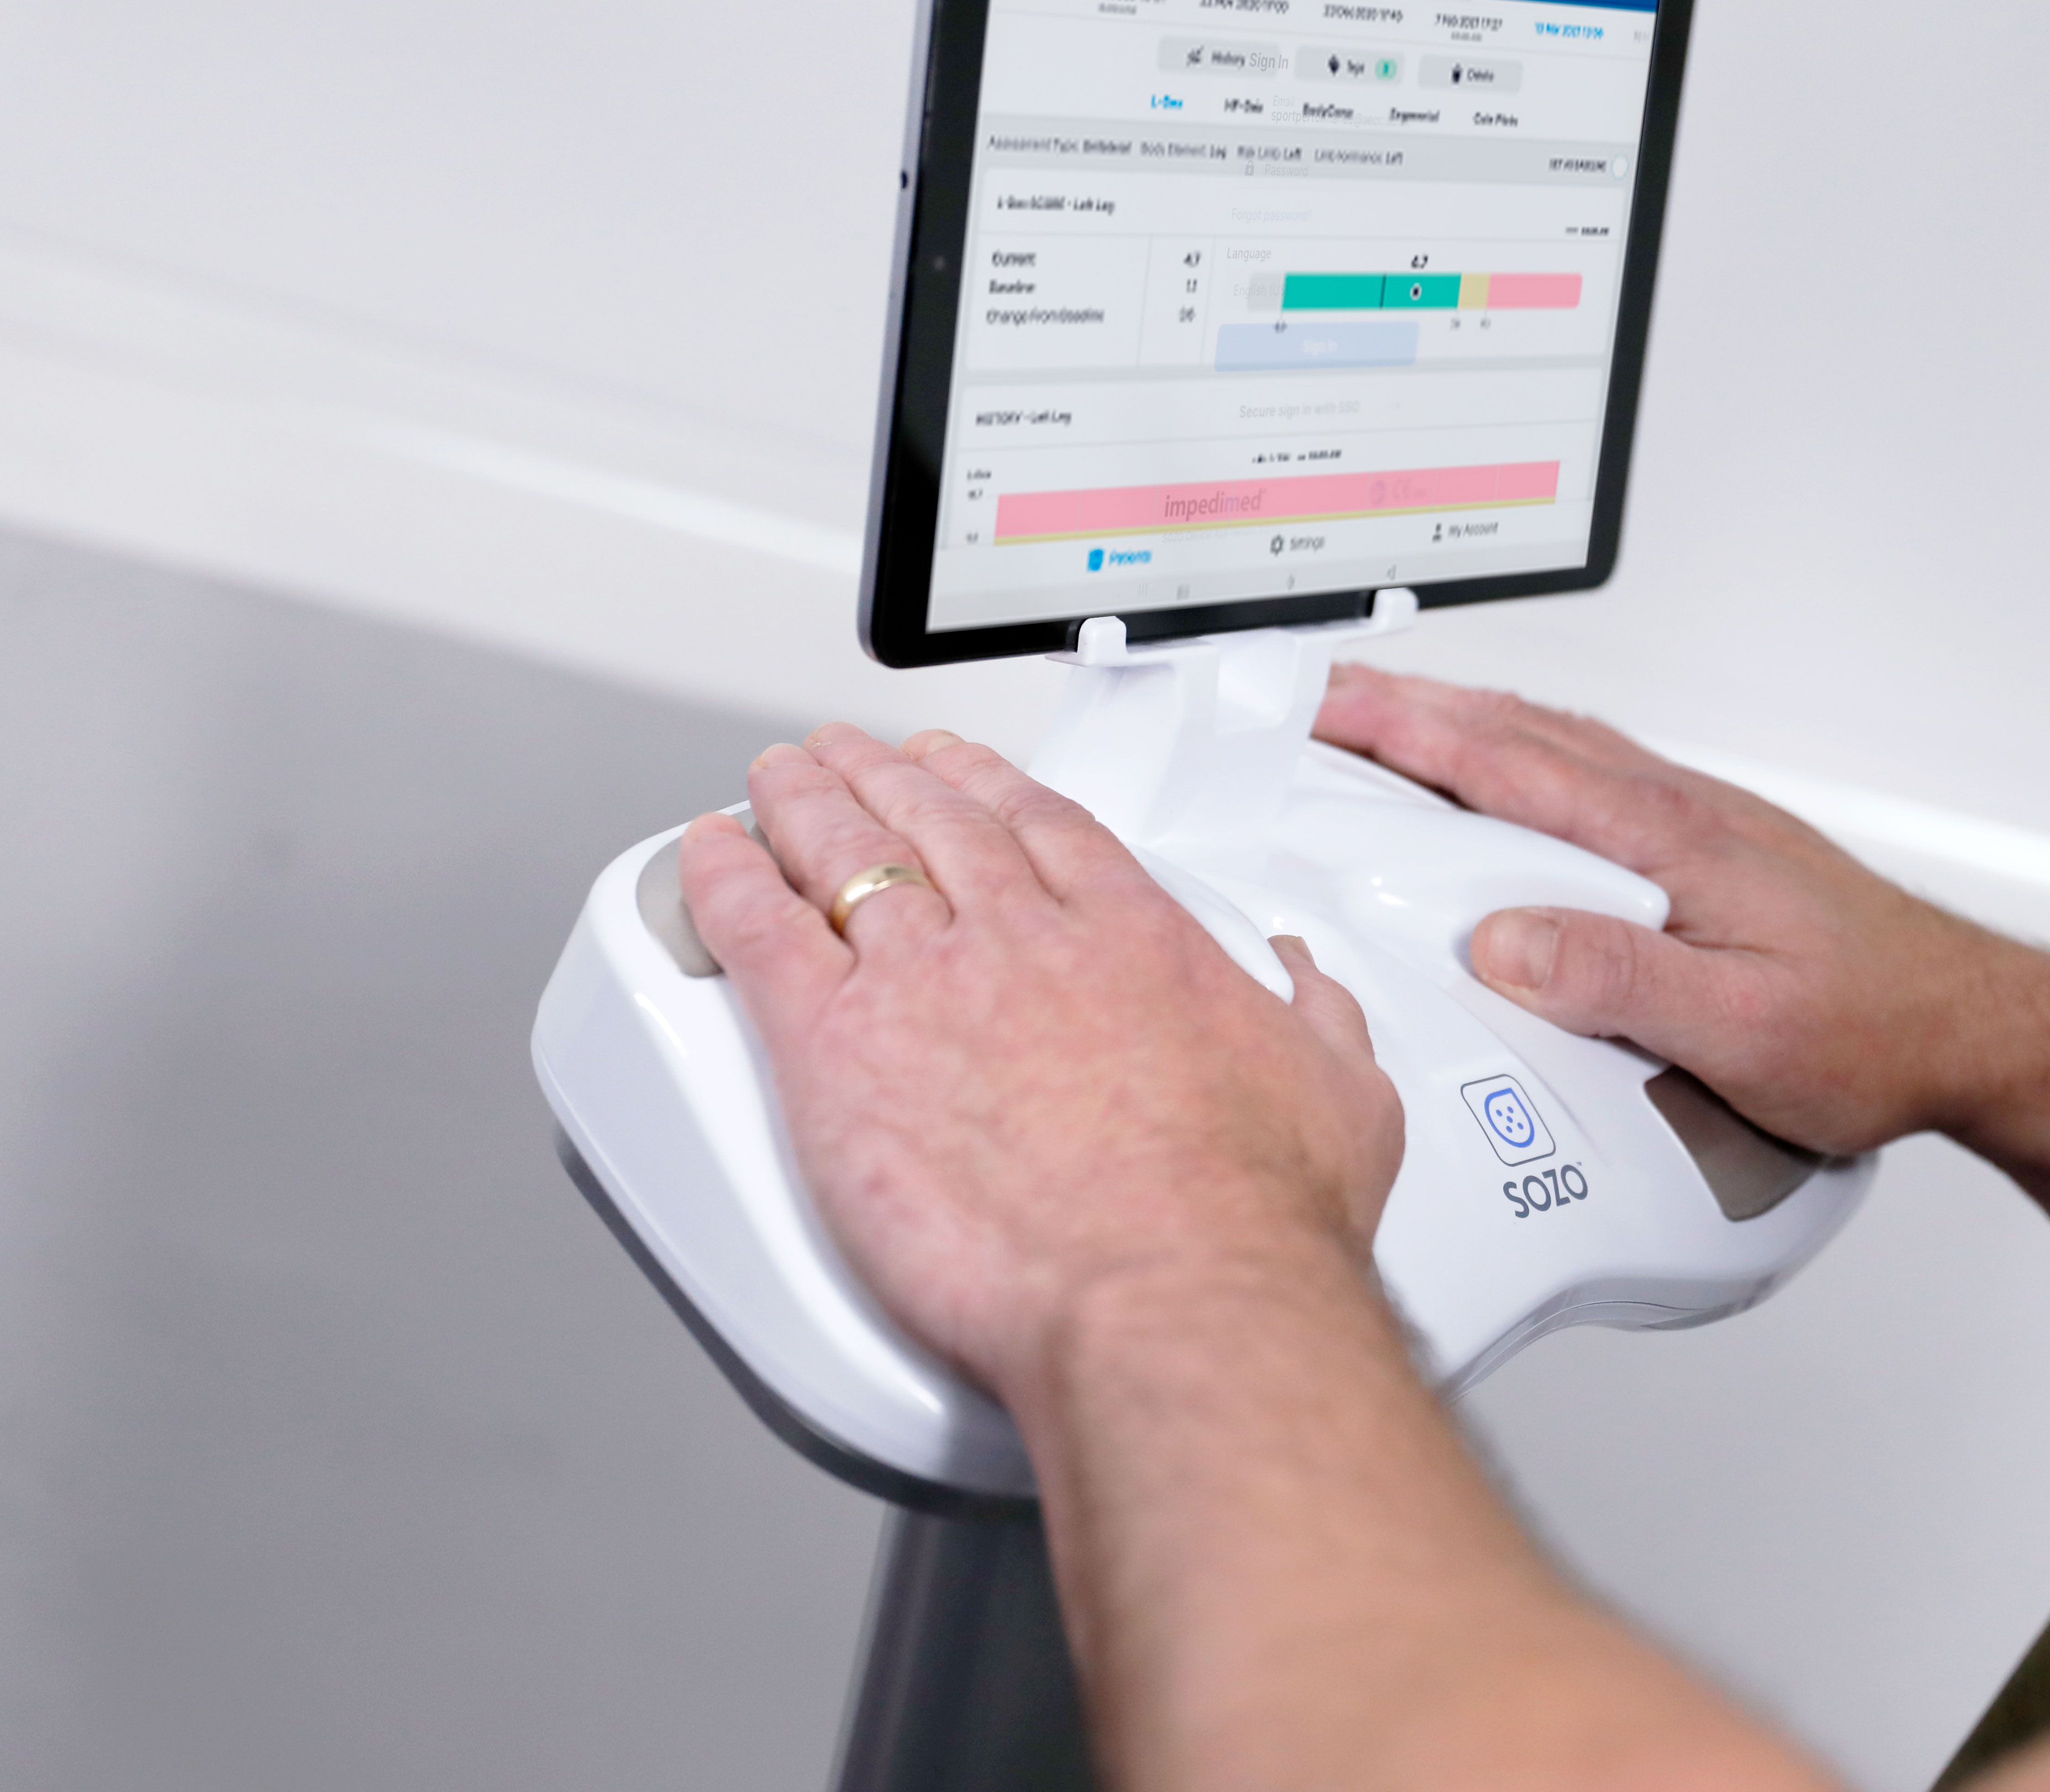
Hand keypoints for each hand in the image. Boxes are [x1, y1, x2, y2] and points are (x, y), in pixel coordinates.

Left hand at [675, 723, 1403, 1405]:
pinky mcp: (839, 1050)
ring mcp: (926, 983)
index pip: (1044, 827)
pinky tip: (707, 860)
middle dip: (887, 777)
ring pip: (844, 856)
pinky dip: (723, 884)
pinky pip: (759, 935)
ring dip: (801, 805)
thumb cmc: (1255, 1220)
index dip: (993, 786)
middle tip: (853, 757)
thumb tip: (1312, 988)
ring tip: (775, 781)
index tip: (963, 770)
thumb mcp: (1342, 1097)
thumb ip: (1320, 1023)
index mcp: (1133, 939)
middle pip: (935, 823)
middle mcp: (1023, 941)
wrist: (1176, 1293)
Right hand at [1318, 667, 2049, 1354]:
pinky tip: (1504, 779)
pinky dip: (1522, 757)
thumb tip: (1501, 941)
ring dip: (1465, 724)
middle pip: (1523, 732)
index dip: (1409, 732)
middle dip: (1413, 706)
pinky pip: (1592, 777)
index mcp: (1674, 841)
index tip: (1325, 706)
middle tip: (1319, 694)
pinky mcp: (1711, 848)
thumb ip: (1619, 981)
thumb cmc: (1875, 1034)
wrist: (1975, 1031)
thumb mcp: (1741, 1033)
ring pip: (1558, 746)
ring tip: (1384, 717)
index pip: (1514, 765)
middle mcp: (1683, 811)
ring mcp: (1699, 821)